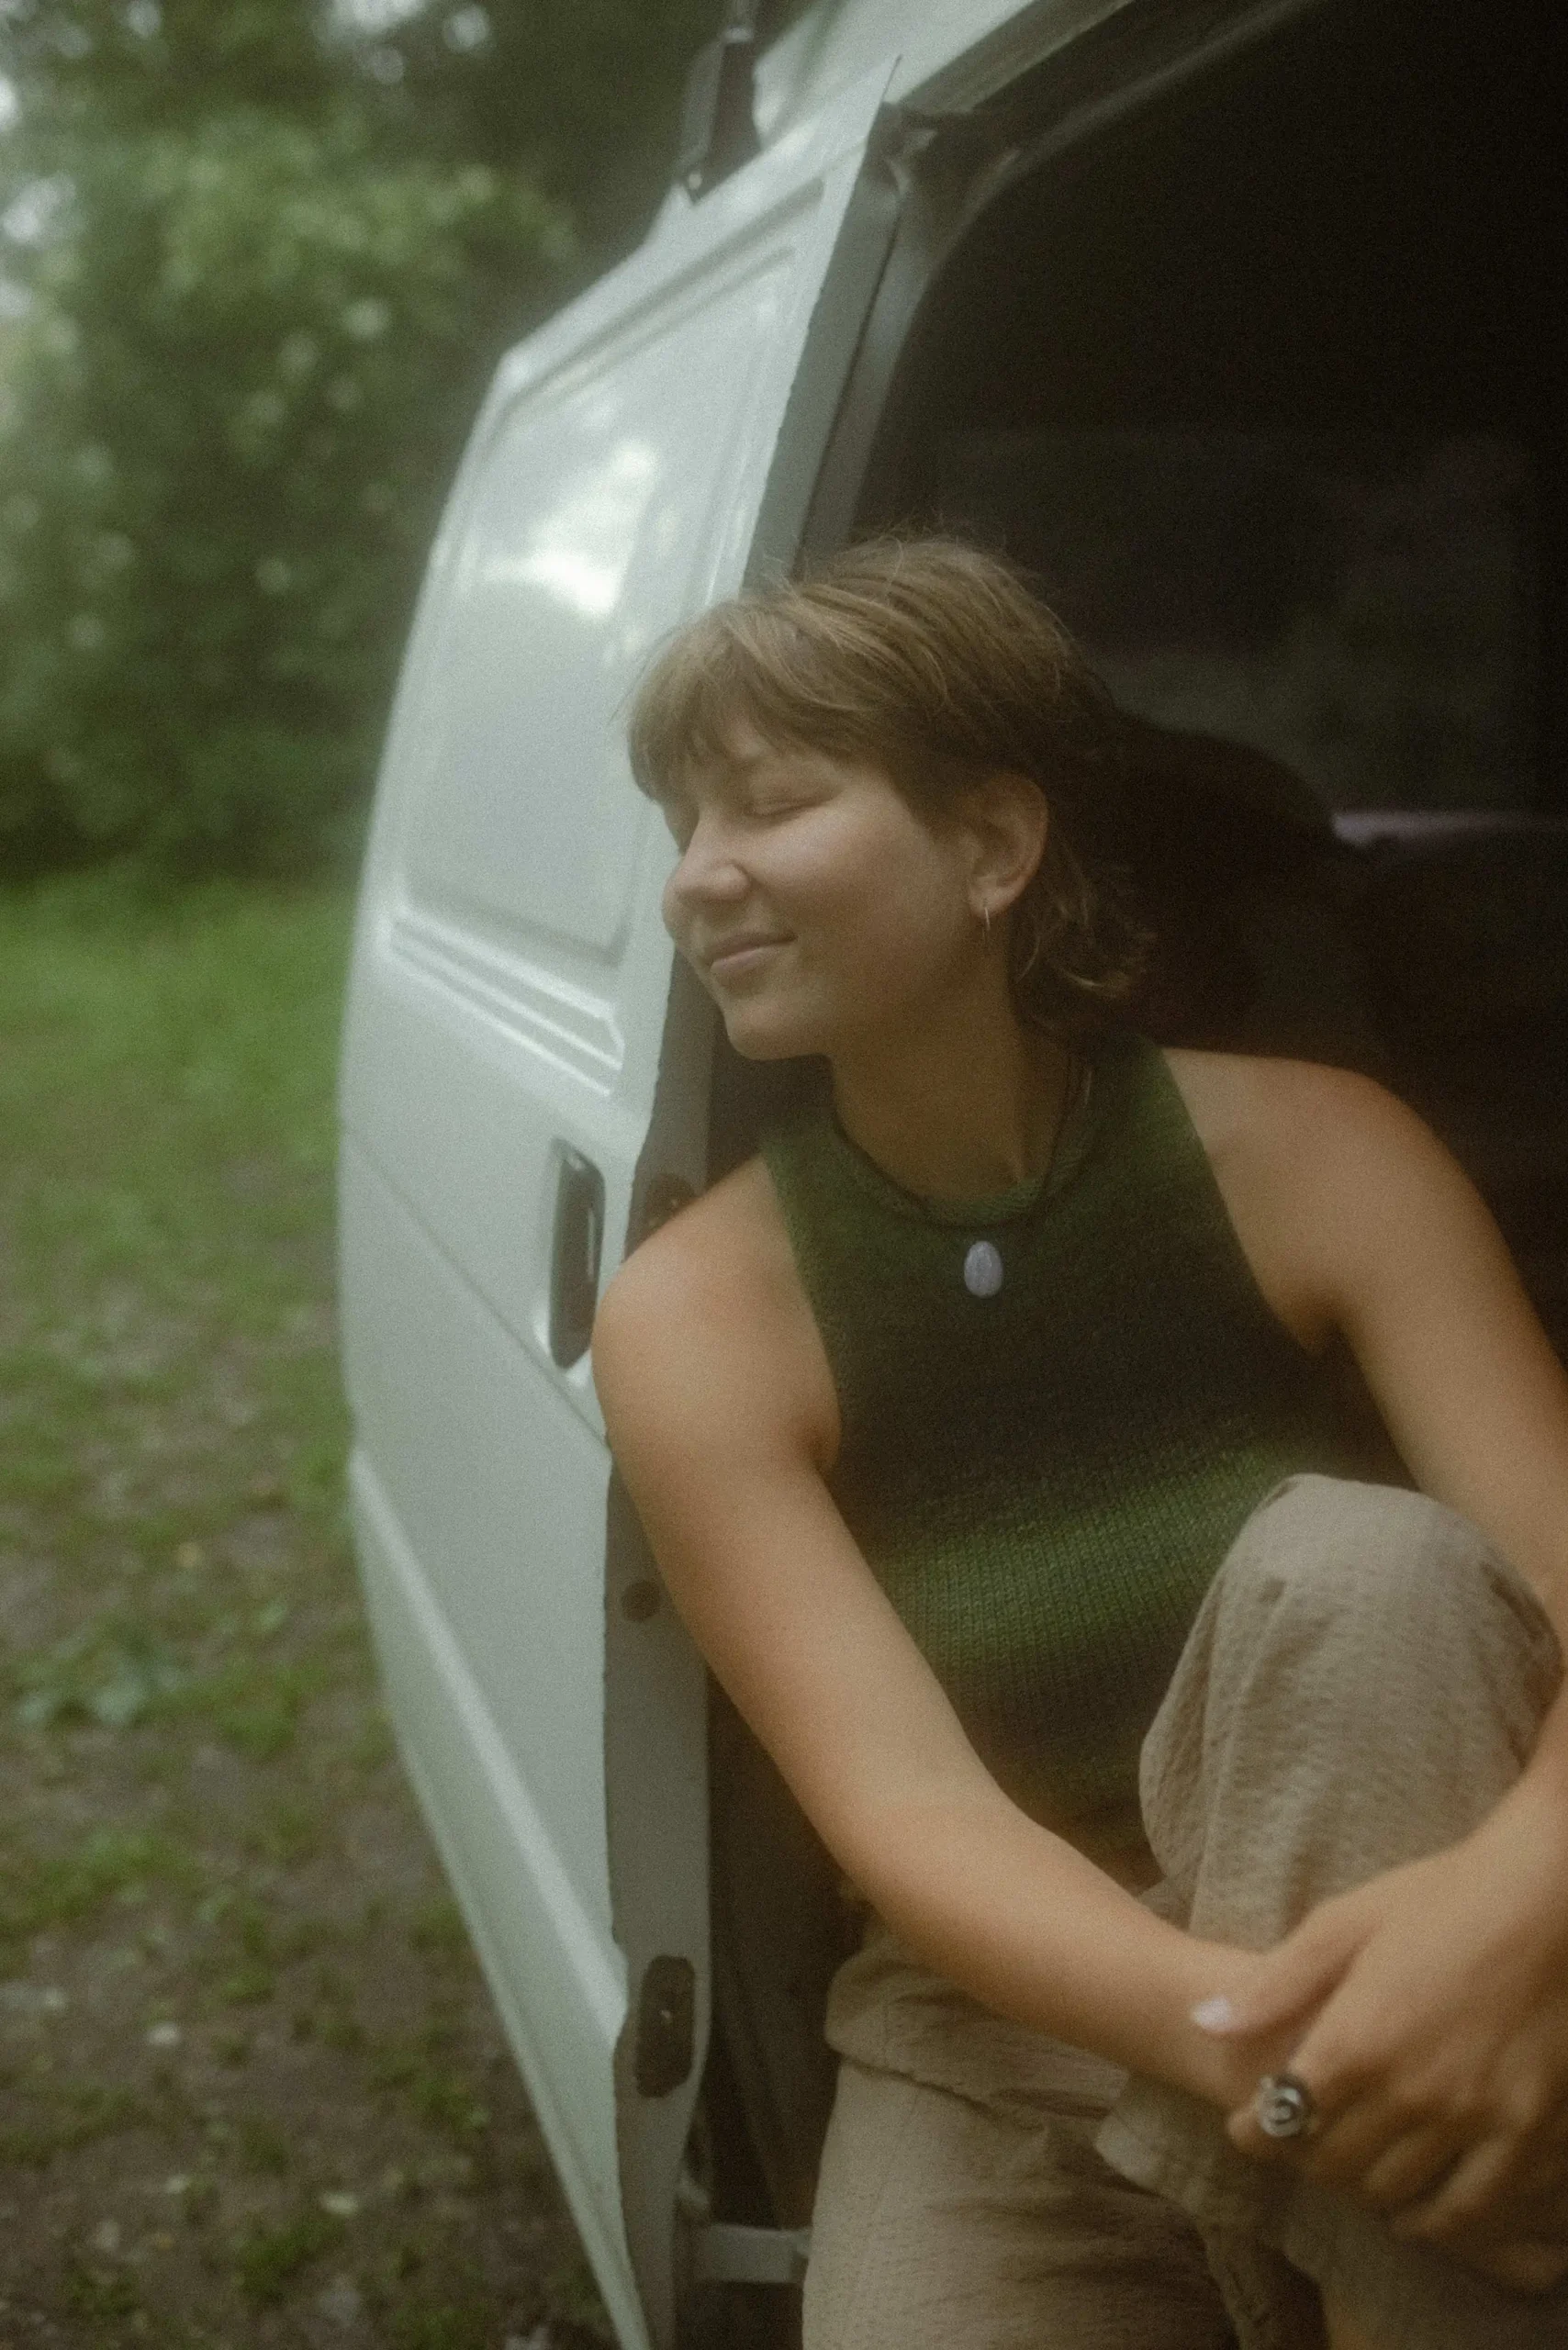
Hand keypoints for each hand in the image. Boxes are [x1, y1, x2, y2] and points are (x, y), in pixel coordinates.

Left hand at [1190, 1802, 1567, 2266]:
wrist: (1546, 1899)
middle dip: (1303, 2159)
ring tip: (1349, 2173)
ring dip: (1362, 2190)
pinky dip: (1435, 2222)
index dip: (1254, 2131)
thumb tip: (1204, 2024)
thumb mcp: (1344, 1925)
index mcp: (1357, 2039)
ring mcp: (1471, 2119)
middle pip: (1335, 2163)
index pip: (1283, 2116)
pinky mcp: (1525, 2133)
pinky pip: (1471, 2208)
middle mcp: (1409, 2093)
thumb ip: (1274, 1985)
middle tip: (1297, 2146)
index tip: (1245, 2128)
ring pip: (1395, 2190)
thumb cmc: (1441, 1898)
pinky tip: (1418, 2215)